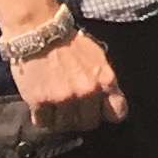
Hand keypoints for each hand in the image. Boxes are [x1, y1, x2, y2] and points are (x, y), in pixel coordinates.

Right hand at [13, 27, 127, 136]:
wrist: (40, 31)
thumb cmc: (70, 44)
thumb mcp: (98, 58)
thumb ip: (105, 82)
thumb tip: (109, 103)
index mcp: (105, 80)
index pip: (117, 114)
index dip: (106, 115)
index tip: (98, 111)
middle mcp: (87, 91)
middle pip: (89, 124)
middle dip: (81, 119)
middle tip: (72, 110)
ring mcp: (63, 97)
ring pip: (65, 126)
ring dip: (60, 120)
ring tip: (56, 107)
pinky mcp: (40, 101)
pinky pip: (43, 123)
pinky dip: (42, 117)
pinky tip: (42, 106)